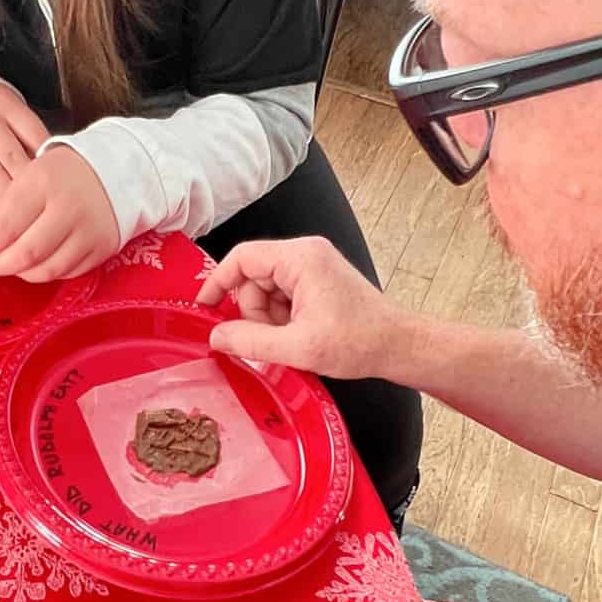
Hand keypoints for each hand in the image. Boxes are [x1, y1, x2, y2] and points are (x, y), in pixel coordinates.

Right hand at [0, 83, 49, 195]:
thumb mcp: (10, 110)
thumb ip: (28, 136)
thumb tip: (49, 169)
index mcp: (7, 105)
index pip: (36, 136)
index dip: (49, 161)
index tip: (60, 178)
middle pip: (14, 157)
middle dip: (31, 181)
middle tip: (45, 199)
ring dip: (10, 192)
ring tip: (25, 205)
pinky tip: (4, 201)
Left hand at [0, 146, 120, 279]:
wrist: (115, 172)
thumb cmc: (63, 175)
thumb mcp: (28, 176)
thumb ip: (3, 208)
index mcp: (44, 183)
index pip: (7, 225)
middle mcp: (70, 208)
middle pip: (27, 254)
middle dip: (1, 266)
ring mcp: (90, 232)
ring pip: (47, 270)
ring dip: (23, 273)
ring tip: (13, 264)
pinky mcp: (102, 249)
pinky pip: (67, 273)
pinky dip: (47, 272)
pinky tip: (38, 263)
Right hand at [195, 236, 410, 381]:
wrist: (397, 346)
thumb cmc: (359, 341)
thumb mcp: (298, 347)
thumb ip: (250, 341)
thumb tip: (216, 337)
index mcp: (300, 257)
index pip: (242, 258)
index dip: (218, 282)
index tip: (204, 307)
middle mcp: (306, 253)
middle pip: (252, 278)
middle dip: (254, 313)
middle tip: (274, 338)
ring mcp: (313, 266)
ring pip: (266, 291)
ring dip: (269, 319)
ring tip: (293, 340)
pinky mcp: (317, 280)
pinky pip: (282, 296)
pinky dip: (283, 319)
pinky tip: (300, 336)